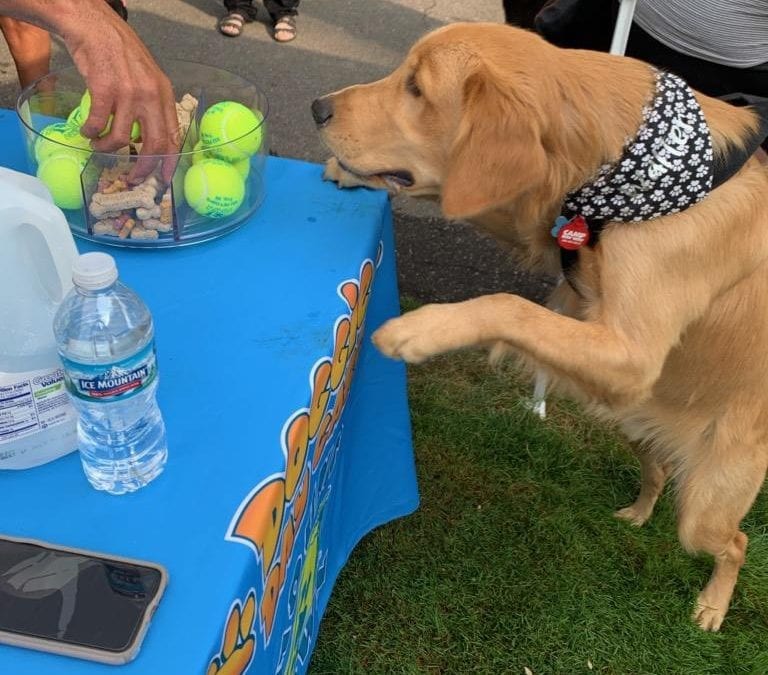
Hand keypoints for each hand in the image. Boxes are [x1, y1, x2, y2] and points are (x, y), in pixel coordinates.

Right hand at [61, 2, 179, 182]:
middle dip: (142, 168)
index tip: (163, 179)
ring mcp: (128, 93)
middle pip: (154, 145)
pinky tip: (86, 132)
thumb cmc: (121, 53)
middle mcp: (151, 96)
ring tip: (99, 147)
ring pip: (123, 139)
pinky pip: (98, 124)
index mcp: (165, 95)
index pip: (173, 137)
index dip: (169, 162)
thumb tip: (153, 138)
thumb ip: (154, 105)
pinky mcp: (104, 89)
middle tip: (131, 177)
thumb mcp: (149, 78)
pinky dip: (91, 133)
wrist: (95, 27)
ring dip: (108, 149)